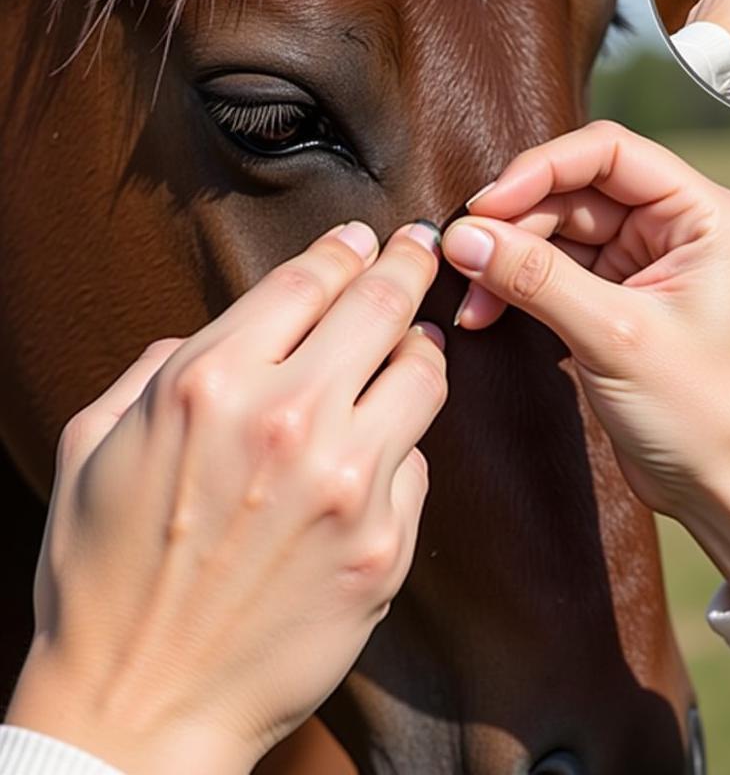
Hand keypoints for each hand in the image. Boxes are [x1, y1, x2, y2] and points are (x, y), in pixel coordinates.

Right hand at [6, 221, 445, 773]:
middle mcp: (287, 420)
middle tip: (424, 248)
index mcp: (209, 384)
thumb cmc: (104, 576)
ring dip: (423, 349)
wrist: (140, 705)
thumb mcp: (93, 445)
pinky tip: (384, 446)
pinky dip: (404, 444)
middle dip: (409, 265)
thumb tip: (216, 335)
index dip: (344, 250)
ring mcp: (346, 484)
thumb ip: (157, 370)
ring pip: (424, 376)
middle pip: (381, 307)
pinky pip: (417, 464)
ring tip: (420, 342)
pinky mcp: (383, 543)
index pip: (306, 282)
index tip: (364, 238)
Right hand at [441, 122, 729, 599]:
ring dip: (507, 261)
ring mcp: (642, 263)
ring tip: (470, 300)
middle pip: (573, 191)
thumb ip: (537, 278)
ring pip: (556, 233)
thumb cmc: (701, 412)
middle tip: (462, 257)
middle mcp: (674, 227)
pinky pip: (553, 272)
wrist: (723, 488)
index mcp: (702, 214)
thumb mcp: (614, 337)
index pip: (609, 152)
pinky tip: (485, 313)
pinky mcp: (615, 299)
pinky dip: (517, 288)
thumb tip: (463, 235)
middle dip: (515, 225)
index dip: (541, 169)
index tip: (487, 205)